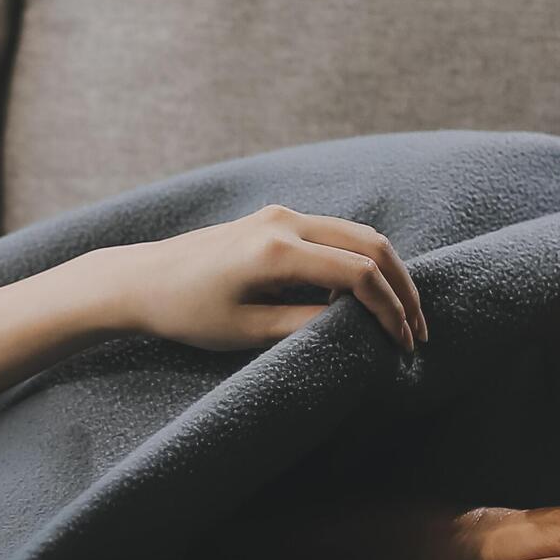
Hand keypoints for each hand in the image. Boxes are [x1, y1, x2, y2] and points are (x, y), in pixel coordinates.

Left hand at [112, 205, 427, 354]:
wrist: (141, 280)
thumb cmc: (186, 312)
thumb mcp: (246, 331)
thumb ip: (304, 326)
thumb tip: (357, 327)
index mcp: (276, 251)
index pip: (358, 274)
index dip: (389, 310)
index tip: (403, 344)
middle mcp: (284, 222)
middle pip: (369, 244)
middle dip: (402, 287)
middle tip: (418, 330)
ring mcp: (281, 215)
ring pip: (356, 235)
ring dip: (386, 272)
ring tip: (401, 316)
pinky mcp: (276, 220)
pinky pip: (334, 235)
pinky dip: (360, 262)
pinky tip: (366, 298)